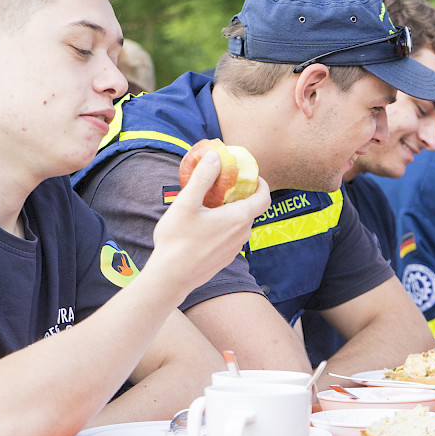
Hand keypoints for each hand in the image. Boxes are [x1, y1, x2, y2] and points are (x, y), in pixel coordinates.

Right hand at [147, 150, 270, 293]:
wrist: (170, 278)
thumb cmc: (177, 240)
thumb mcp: (186, 203)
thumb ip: (202, 178)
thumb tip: (215, 157)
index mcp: (238, 218)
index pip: (264, 197)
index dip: (260, 183)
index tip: (249, 175)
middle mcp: (242, 234)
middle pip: (250, 209)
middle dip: (239, 195)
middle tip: (220, 185)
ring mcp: (235, 249)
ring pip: (239, 223)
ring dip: (230, 211)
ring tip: (207, 204)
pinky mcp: (225, 258)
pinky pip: (230, 236)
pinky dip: (224, 226)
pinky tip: (202, 226)